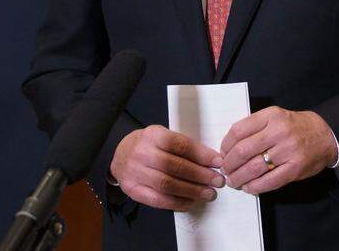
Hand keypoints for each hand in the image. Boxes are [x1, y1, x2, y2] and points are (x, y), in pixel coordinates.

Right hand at [109, 124, 224, 210]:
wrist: (120, 155)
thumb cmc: (150, 145)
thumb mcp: (163, 136)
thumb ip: (184, 146)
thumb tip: (212, 161)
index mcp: (153, 135)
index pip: (180, 145)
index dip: (201, 154)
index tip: (218, 162)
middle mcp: (142, 153)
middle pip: (174, 166)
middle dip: (200, 175)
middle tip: (218, 181)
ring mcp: (135, 173)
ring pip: (167, 185)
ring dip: (192, 191)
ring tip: (209, 193)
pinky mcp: (133, 190)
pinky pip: (157, 200)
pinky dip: (177, 202)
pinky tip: (191, 202)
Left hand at [219, 106, 337, 193]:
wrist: (325, 135)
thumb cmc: (295, 127)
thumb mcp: (275, 117)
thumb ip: (254, 128)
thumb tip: (228, 149)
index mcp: (271, 116)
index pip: (238, 131)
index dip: (225, 145)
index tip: (223, 154)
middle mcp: (279, 131)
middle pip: (243, 151)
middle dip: (229, 164)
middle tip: (226, 170)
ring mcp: (288, 150)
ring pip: (253, 168)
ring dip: (238, 178)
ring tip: (234, 181)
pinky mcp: (295, 168)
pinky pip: (269, 181)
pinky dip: (255, 187)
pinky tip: (249, 187)